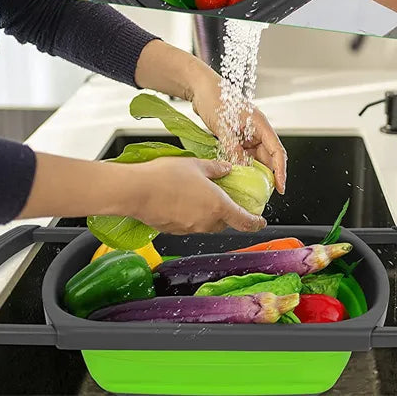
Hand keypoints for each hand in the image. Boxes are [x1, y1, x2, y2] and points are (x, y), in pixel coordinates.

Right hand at [127, 157, 266, 233]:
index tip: (260, 221)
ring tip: (200, 195)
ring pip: (207, 224)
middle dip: (227, 213)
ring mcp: (190, 228)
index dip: (255, 222)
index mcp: (218, 206)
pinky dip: (192, 215)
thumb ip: (215, 169)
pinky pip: (190, 224)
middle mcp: (206, 221)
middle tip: (224, 198)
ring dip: (208, 213)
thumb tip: (226, 169)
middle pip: (224, 222)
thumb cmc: (166, 176)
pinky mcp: (175, 231)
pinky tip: (182, 200)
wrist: (136, 191)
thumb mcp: (196, 165)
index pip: (244, 221)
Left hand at [189, 62, 286, 194]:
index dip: (281, 170)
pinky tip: (236, 175)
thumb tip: (242, 168)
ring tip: (248, 187)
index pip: (277, 151)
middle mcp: (256, 129)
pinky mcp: (236, 136)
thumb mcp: (224, 126)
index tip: (280, 187)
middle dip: (266, 175)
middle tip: (261, 193)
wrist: (200, 88)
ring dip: (252, 171)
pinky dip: (241, 165)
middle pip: (268, 156)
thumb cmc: (215, 99)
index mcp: (260, 124)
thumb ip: (233, 148)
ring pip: (254, 157)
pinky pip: (243, 154)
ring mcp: (247, 133)